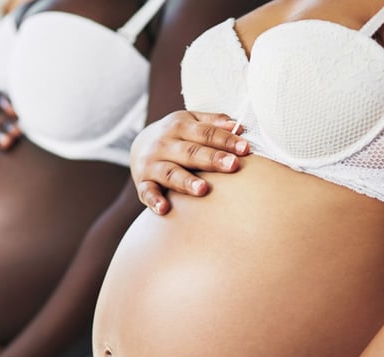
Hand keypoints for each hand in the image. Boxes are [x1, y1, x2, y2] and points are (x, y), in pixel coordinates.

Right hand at [130, 111, 249, 214]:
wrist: (138, 146)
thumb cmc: (175, 136)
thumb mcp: (190, 121)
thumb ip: (212, 123)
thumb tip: (237, 126)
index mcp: (179, 126)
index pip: (205, 132)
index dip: (225, 140)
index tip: (245, 149)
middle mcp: (163, 144)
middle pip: (190, 152)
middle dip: (211, 159)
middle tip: (232, 165)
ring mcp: (152, 164)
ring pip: (170, 173)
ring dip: (186, 181)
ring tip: (203, 189)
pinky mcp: (143, 183)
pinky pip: (147, 192)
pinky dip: (154, 201)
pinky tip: (164, 208)